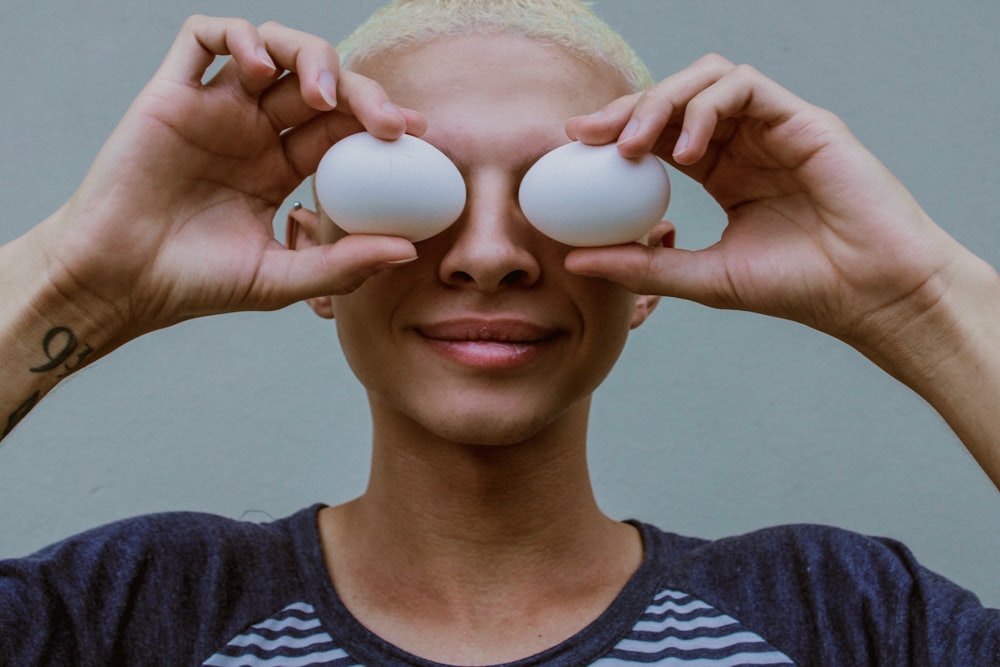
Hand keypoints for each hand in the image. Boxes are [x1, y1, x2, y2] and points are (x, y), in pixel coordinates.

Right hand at [32, 16, 420, 341]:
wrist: (120, 283)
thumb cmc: (196, 283)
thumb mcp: (281, 278)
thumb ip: (343, 265)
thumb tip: (409, 250)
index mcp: (281, 169)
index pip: (342, 128)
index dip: (381, 121)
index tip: (416, 135)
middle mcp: (253, 132)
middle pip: (319, 84)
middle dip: (361, 91)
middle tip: (386, 123)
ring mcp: (215, 110)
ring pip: (273, 48)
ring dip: (309, 57)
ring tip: (322, 97)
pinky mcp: (171, 94)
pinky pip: (204, 38)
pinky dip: (238, 38)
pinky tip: (258, 69)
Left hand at [563, 54, 972, 352]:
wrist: (867, 294)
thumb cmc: (796, 287)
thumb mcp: (701, 278)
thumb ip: (642, 264)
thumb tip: (575, 259)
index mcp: (722, 171)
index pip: (659, 134)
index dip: (615, 131)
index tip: (572, 145)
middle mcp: (745, 142)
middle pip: (676, 97)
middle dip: (626, 109)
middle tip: (587, 136)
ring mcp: (774, 127)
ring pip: (707, 78)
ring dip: (661, 103)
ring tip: (634, 148)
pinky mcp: (803, 119)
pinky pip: (744, 86)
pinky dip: (707, 107)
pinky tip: (688, 150)